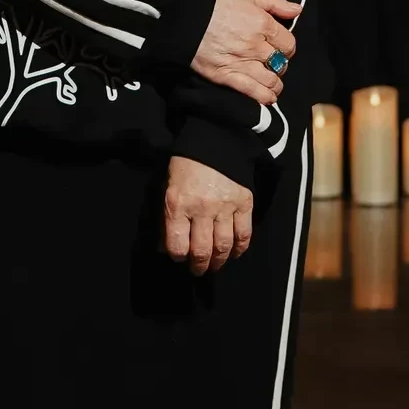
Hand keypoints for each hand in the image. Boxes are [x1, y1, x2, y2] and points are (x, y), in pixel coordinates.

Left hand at [163, 153, 253, 272]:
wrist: (214, 139)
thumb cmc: (186, 165)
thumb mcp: (167, 188)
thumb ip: (166, 219)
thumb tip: (164, 246)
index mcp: (178, 205)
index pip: (177, 245)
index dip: (177, 256)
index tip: (179, 257)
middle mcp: (201, 209)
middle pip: (201, 250)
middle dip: (198, 265)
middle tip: (198, 269)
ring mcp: (225, 207)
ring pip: (223, 246)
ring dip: (219, 261)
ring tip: (215, 265)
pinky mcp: (244, 202)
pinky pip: (244, 234)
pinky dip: (240, 248)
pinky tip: (234, 253)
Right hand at [191, 0, 300, 106]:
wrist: (182, 13)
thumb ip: (274, 1)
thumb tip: (297, 10)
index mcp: (263, 24)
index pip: (288, 43)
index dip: (287, 45)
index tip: (280, 45)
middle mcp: (256, 46)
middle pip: (281, 62)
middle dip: (280, 62)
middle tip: (272, 61)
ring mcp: (241, 63)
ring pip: (270, 80)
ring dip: (275, 83)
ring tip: (273, 82)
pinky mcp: (225, 76)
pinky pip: (252, 92)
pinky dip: (264, 97)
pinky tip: (268, 98)